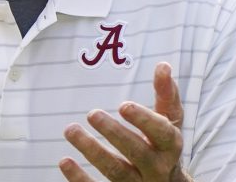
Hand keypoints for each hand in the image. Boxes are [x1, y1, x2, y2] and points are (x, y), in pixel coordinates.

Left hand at [59, 62, 189, 181]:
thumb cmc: (162, 143)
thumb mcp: (169, 120)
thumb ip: (166, 94)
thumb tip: (163, 65)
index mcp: (170, 146)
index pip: (162, 133)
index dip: (144, 120)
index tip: (123, 105)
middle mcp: (157, 168)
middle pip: (137, 152)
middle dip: (114, 133)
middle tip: (92, 114)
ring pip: (116, 172)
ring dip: (92, 151)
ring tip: (71, 130)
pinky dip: (81, 179)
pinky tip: (64, 161)